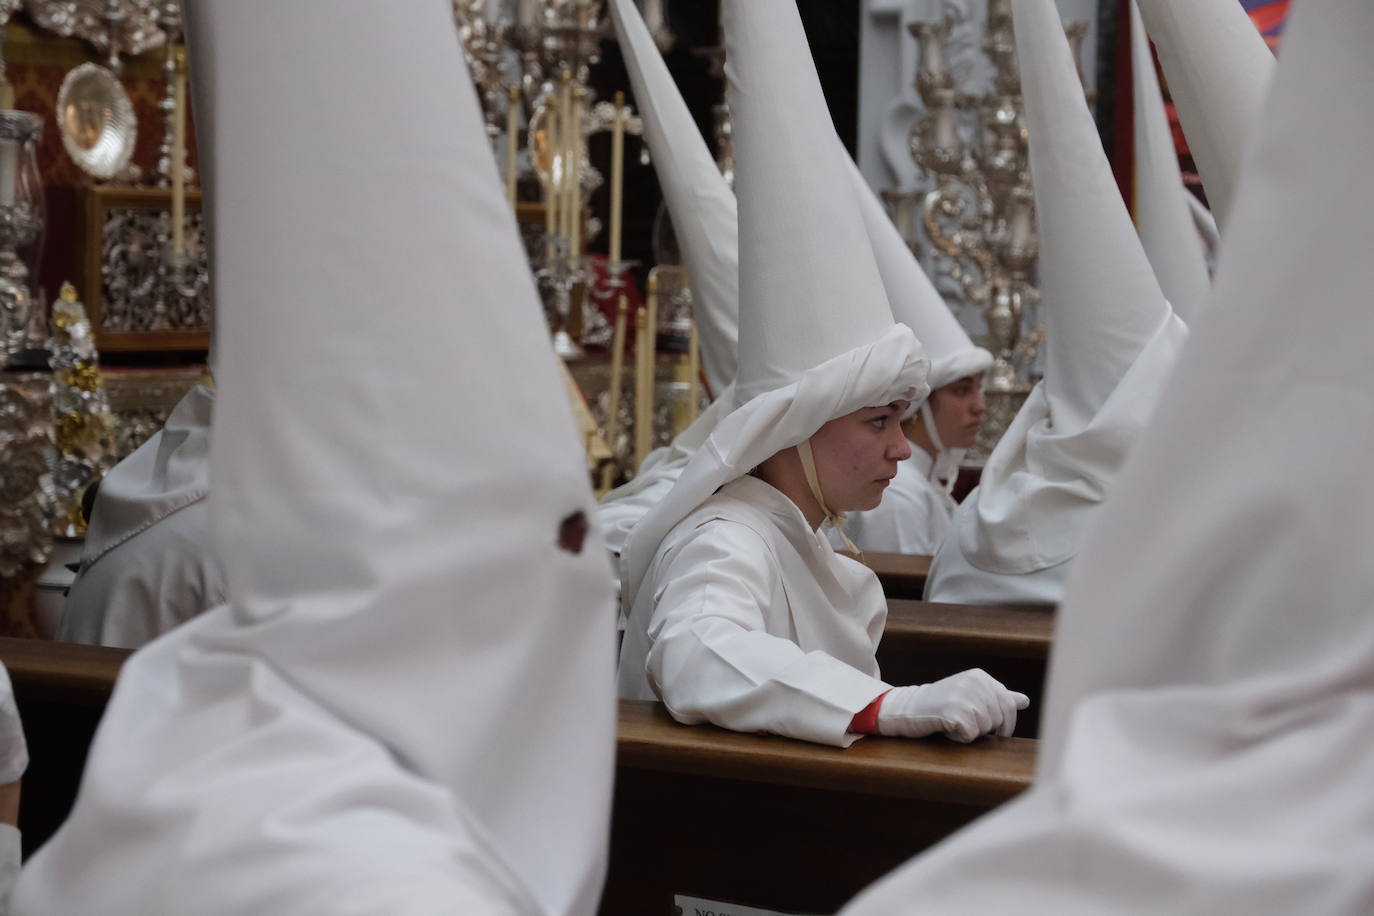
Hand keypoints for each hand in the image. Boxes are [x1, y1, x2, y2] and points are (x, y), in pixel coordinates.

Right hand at [876, 669, 1029, 741]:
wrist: (907, 707)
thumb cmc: (941, 704)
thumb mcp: (971, 695)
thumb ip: (998, 697)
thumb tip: (1024, 700)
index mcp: (980, 677)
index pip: (1008, 705)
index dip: (1004, 723)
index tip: (993, 730)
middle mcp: (974, 683)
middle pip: (998, 720)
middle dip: (984, 728)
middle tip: (963, 722)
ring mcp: (964, 696)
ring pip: (985, 729)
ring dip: (971, 733)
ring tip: (953, 722)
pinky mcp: (954, 712)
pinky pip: (971, 736)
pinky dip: (960, 738)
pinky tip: (947, 728)